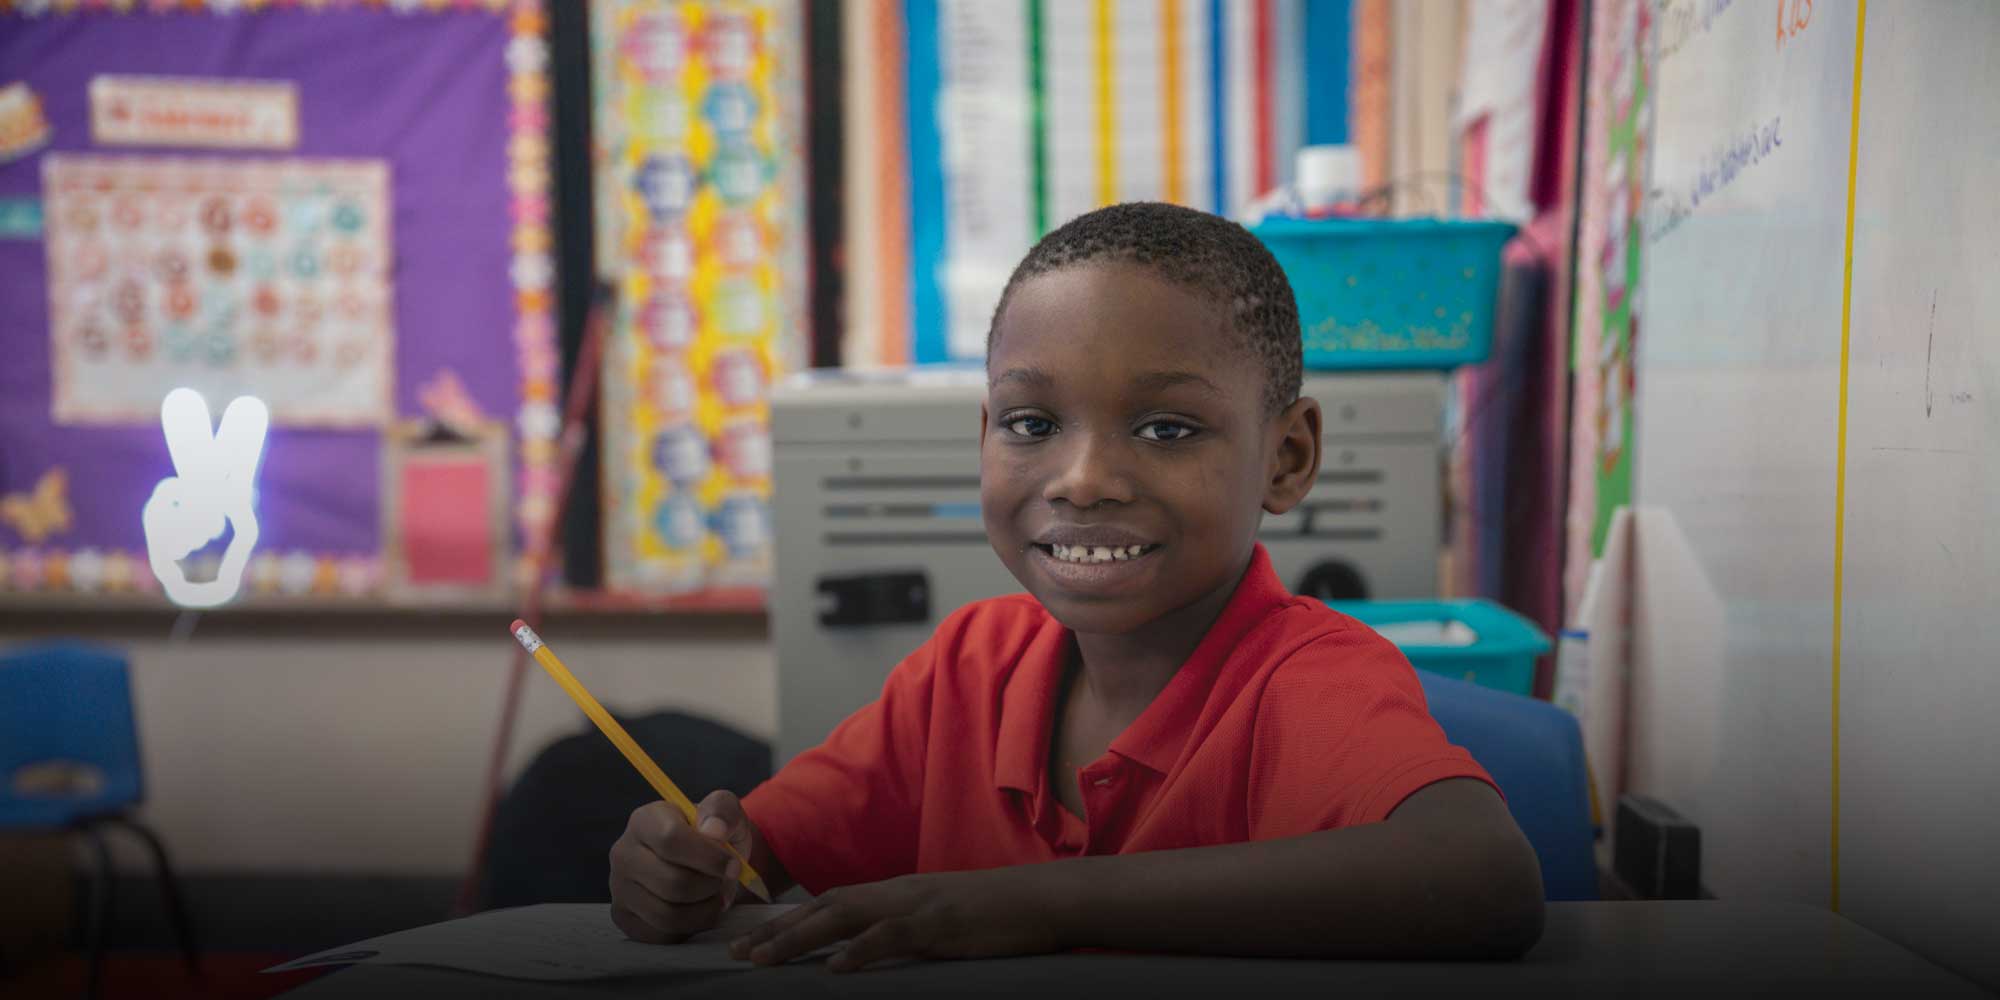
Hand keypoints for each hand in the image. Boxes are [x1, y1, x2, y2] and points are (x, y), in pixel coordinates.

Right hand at [608, 791, 755, 943]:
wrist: (705, 863)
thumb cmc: (713, 836)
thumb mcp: (725, 813)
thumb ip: (722, 810)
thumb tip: (713, 830)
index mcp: (644, 820)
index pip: (671, 840)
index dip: (709, 857)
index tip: (733, 864)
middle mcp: (623, 853)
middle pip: (673, 883)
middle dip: (710, 886)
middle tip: (722, 881)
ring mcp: (619, 887)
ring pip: (668, 914)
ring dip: (704, 910)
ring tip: (713, 896)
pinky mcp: (624, 917)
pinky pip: (662, 934)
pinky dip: (690, 927)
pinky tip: (697, 909)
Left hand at [728, 868, 1061, 972]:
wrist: (1042, 898)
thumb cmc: (995, 915)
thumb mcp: (940, 921)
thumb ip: (904, 932)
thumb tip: (870, 954)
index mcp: (895, 893)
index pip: (831, 902)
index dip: (789, 920)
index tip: (753, 941)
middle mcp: (896, 893)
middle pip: (824, 907)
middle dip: (778, 930)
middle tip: (736, 953)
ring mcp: (916, 906)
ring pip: (844, 917)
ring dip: (799, 938)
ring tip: (763, 960)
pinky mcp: (939, 924)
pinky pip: (891, 936)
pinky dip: (859, 951)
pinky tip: (833, 968)